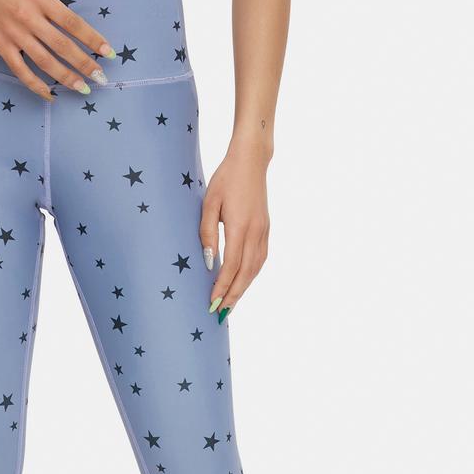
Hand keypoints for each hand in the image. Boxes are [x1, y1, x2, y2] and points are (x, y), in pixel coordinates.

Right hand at [0, 0, 115, 100]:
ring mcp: (13, 33)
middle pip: (62, 45)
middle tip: (101, 78)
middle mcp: (28, 16)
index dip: (92, 38)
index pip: (72, 21)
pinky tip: (50, 95)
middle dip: (84, 64)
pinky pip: (21, 71)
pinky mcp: (0, 45)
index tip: (108, 52)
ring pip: (44, 61)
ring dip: (66, 78)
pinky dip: (36, 85)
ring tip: (83, 89)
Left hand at [199, 141, 270, 316]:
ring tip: (231, 303)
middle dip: (233, 295)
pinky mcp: (266, 229)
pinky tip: (243, 281)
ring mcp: (264, 231)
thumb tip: (208, 262)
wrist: (251, 161)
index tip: (212, 303)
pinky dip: (252, 274)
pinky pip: (261, 258)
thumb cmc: (226, 179)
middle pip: (245, 273)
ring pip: (255, 268)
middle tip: (221, 313)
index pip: (230, 267)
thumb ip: (207, 233)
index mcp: (240, 227)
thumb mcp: (209, 203)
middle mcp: (256, 233)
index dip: (221, 287)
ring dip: (243, 288)